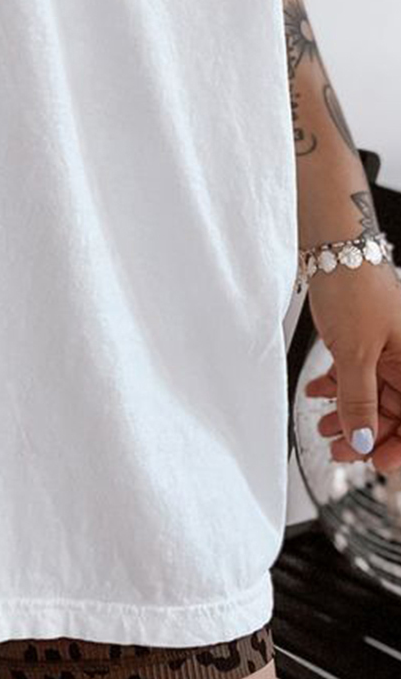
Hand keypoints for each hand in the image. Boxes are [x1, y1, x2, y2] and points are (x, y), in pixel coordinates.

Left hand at [303, 257, 400, 472]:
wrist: (333, 246)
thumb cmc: (354, 286)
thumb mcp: (355, 353)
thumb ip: (359, 400)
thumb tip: (362, 441)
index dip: (400, 447)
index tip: (376, 464)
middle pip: (394, 413)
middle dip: (365, 434)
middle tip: (338, 451)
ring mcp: (386, 350)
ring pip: (372, 397)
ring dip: (347, 414)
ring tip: (322, 425)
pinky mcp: (364, 341)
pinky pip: (356, 375)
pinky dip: (337, 388)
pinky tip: (318, 394)